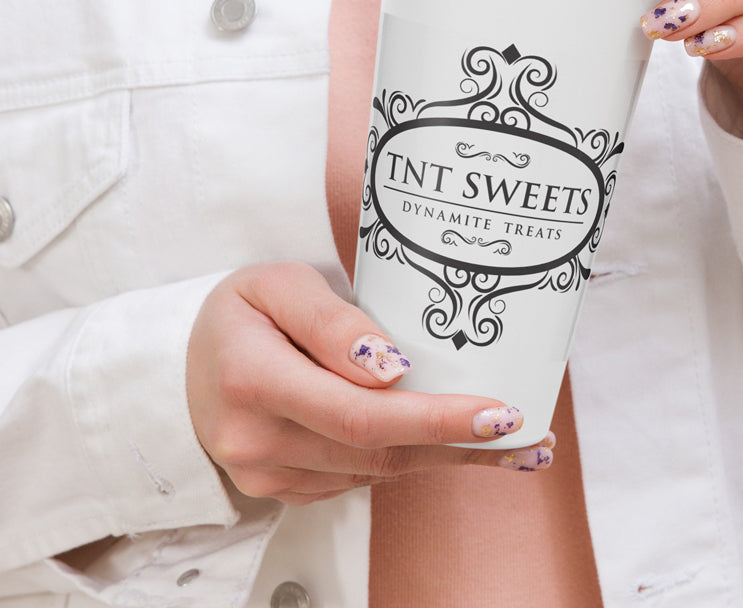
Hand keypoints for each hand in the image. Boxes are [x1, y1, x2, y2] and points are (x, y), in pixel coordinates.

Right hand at [186, 261, 552, 505]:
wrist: (184, 362)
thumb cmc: (238, 311)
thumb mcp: (276, 284)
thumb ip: (332, 320)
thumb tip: (393, 368)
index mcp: (254, 380)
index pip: (360, 413)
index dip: (436, 420)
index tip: (498, 412)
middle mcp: (258, 441)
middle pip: (378, 452)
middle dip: (460, 445)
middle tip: (528, 434)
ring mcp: (268, 474)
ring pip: (375, 473)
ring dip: (447, 459)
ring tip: (511, 443)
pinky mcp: (283, 487)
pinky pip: (357, 477)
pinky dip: (409, 462)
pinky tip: (449, 446)